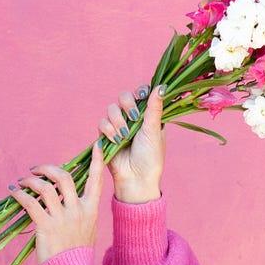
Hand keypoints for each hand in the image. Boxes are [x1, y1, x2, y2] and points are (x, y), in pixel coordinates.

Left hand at [9, 142, 103, 264]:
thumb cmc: (77, 253)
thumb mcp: (86, 228)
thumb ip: (79, 212)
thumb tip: (67, 198)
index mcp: (90, 209)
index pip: (96, 180)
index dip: (97, 161)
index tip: (97, 146)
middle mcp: (77, 210)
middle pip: (63, 177)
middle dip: (47, 168)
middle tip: (36, 169)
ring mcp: (62, 218)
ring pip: (45, 188)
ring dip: (30, 181)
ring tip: (22, 182)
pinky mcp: (46, 226)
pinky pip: (30, 203)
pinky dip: (20, 195)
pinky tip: (14, 193)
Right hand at [98, 84, 165, 202]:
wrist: (136, 178)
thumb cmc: (151, 157)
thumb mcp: (154, 131)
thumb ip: (154, 108)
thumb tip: (162, 86)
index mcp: (148, 115)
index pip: (142, 93)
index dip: (140, 91)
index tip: (142, 96)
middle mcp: (132, 118)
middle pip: (124, 97)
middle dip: (127, 105)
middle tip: (135, 118)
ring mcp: (118, 125)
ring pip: (111, 109)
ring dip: (118, 121)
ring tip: (125, 136)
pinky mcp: (106, 135)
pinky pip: (102, 123)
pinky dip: (108, 130)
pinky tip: (117, 140)